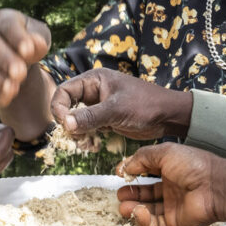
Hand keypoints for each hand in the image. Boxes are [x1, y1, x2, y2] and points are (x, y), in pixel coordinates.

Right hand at [0, 8, 50, 105]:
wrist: (23, 61)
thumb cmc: (32, 44)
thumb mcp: (41, 38)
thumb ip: (39, 39)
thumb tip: (36, 44)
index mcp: (3, 18)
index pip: (7, 24)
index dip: (16, 37)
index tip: (28, 51)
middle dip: (4, 58)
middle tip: (20, 72)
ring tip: (14, 88)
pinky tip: (7, 96)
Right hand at [51, 68, 191, 139]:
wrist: (168, 116)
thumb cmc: (146, 105)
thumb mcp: (116, 110)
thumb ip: (90, 116)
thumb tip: (64, 123)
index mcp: (94, 80)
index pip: (64, 91)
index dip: (58, 107)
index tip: (62, 124)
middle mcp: (94, 91)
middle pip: (67, 106)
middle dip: (67, 123)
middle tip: (75, 138)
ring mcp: (99, 106)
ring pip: (75, 120)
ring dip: (76, 133)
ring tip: (86, 144)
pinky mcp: (105, 119)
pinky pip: (87, 128)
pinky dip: (86, 138)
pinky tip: (92, 146)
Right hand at [117, 142, 219, 225]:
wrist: (214, 186)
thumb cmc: (193, 165)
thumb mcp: (165, 152)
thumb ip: (142, 157)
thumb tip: (124, 167)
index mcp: (170, 171)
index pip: (147, 175)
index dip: (133, 176)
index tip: (120, 176)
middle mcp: (171, 190)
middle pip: (145, 195)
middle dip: (130, 195)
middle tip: (119, 195)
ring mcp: (173, 208)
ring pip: (147, 212)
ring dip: (133, 209)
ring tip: (123, 206)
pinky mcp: (174, 224)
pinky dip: (143, 220)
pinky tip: (138, 211)